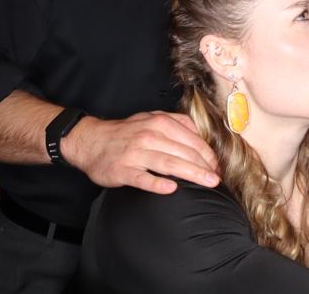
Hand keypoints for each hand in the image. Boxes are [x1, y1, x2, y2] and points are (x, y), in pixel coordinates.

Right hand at [62, 111, 220, 194]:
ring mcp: (135, 153)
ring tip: (208, 183)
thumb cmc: (126, 132)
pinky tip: (171, 189)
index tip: (218, 167)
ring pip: (169, 163)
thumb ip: (177, 123)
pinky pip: (142, 178)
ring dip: (192, 173)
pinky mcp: (122, 170)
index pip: (192, 140)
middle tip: (218, 179)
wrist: (90, 140)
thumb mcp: (152, 118)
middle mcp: (149, 136)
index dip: (208, 155)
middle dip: (205, 166)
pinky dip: (157, 183)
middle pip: (184, 152)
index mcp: (160, 123)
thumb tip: (201, 133)